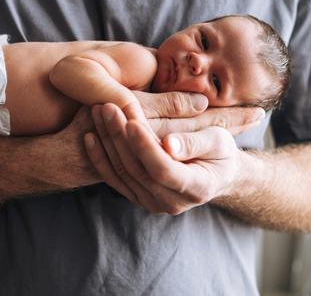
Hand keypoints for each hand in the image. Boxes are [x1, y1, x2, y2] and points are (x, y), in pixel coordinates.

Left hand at [85, 92, 263, 213]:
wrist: (216, 175)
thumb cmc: (221, 152)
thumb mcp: (219, 142)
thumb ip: (195, 143)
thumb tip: (169, 145)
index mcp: (195, 188)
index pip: (163, 169)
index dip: (145, 146)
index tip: (131, 121)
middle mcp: (170, 202)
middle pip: (138, 170)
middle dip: (120, 136)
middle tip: (107, 106)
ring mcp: (152, 203)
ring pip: (123, 173)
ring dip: (107, 142)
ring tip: (97, 112)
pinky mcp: (138, 197)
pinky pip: (115, 179)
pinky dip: (100, 159)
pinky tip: (89, 136)